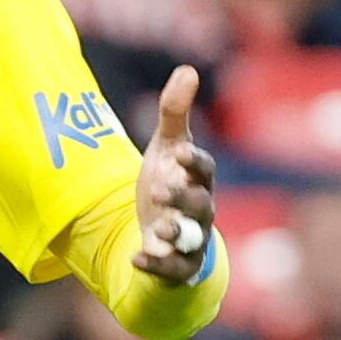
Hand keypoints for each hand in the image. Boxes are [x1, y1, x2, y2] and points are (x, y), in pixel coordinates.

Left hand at [132, 65, 214, 281]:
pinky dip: (156, 265)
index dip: (195, 161)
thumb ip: (174, 113)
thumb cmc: (172, 182)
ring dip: (174, 235)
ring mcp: (192, 239)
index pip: (204, 169)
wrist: (166, 230)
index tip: (179, 152)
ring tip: (156, 230)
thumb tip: (187, 69)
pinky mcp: (180, 265)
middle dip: (182, 199)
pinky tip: (135, 258)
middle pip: (200, 205)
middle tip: (157, 191)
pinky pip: (174, 269)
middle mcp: (200, 210)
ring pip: (191, 239)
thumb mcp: (167, 147)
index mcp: (199, 179)